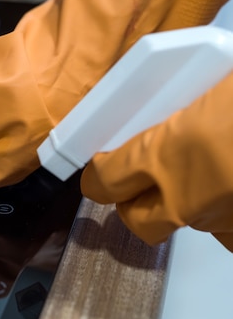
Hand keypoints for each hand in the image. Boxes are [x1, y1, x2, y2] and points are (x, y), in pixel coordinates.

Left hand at [81, 72, 232, 250]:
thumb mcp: (220, 85)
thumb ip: (188, 104)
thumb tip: (177, 104)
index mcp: (169, 151)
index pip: (105, 180)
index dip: (98, 174)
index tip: (100, 167)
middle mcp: (189, 196)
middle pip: (136, 219)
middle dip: (132, 202)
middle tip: (140, 180)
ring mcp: (221, 219)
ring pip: (182, 225)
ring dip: (181, 206)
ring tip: (199, 174)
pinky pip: (224, 232)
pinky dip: (224, 214)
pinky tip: (232, 188)